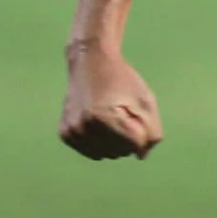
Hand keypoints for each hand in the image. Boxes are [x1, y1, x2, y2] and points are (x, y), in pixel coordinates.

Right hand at [59, 44, 162, 160]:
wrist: (90, 61)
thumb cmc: (122, 79)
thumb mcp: (145, 100)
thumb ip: (151, 131)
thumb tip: (141, 156)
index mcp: (103, 118)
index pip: (136, 144)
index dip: (142, 129)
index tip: (134, 110)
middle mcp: (83, 128)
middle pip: (121, 152)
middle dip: (128, 136)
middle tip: (121, 110)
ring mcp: (72, 133)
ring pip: (107, 155)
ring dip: (115, 142)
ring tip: (110, 116)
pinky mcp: (65, 135)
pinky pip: (93, 152)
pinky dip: (100, 142)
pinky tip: (99, 123)